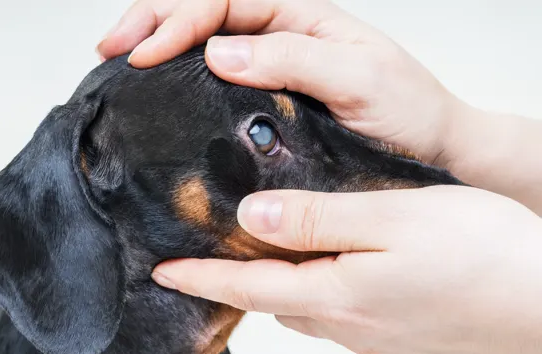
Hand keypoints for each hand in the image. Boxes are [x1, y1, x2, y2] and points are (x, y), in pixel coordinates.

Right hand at [97, 0, 462, 167]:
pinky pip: (215, 82)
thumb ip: (294, 58)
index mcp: (301, 16)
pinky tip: (158, 90)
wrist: (433, 151)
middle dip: (152, 20)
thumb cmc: (408, 112)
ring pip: (203, 42)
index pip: (224, 0)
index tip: (144, 53)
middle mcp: (280, 36)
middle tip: (109, 47)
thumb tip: (218, 52)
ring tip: (118, 60)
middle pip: (203, 10)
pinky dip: (180, 81)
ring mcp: (271, 68)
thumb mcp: (360, 79)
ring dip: (158, 43)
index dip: (179, 20)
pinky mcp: (267, 102)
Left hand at [151, 186, 541, 353]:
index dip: (200, 279)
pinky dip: (325, 294)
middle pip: (275, 302)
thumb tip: (251, 220)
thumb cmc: (479, 252)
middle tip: (218, 255)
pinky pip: (345, 317)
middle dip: (240, 282)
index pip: (247, 288)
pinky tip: (340, 274)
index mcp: (336, 294)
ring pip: (310, 309)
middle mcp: (349, 325)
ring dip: (285, 287)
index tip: (161, 272)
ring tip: (276, 257)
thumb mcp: (391, 217)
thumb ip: (316, 219)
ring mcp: (378, 339)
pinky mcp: (404, 341)